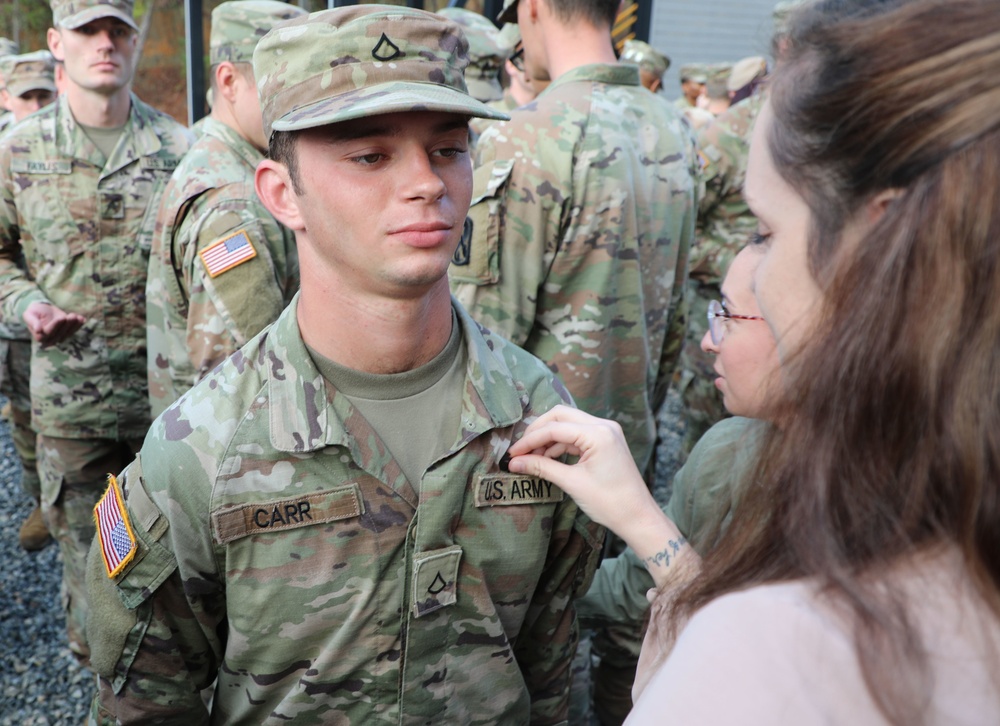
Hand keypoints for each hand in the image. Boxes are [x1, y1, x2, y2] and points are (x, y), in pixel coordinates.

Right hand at [23, 301, 85, 346]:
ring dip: (74, 325)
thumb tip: (38, 330)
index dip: (56, 325)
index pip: (49, 332)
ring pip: (68, 332)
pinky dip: (78, 325)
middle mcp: (50, 339)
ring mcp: (60, 337)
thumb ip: (32, 322)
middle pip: (61, 333)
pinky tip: (82, 319)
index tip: (61, 318)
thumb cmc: (33, 312)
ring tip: (76, 316)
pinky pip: (74, 330)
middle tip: (71, 315)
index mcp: (40, 337)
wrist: (41, 310)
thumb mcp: (29, 315)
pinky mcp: (67, 332)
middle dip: (67, 324)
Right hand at [507, 405, 657, 533]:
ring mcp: (606, 431)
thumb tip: (514, 463)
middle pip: (560, 416)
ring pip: (568, 424)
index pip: (555, 428)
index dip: (530, 440)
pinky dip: (560, 444)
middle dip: (538, 432)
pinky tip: (547, 458)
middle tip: (520, 451)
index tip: (513, 454)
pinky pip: (577, 435)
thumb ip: (541, 468)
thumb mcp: (572, 483)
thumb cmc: (610, 502)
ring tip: (531, 458)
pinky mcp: (605, 440)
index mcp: (598, 433)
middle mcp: (603, 425)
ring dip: (548, 438)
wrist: (638, 517)